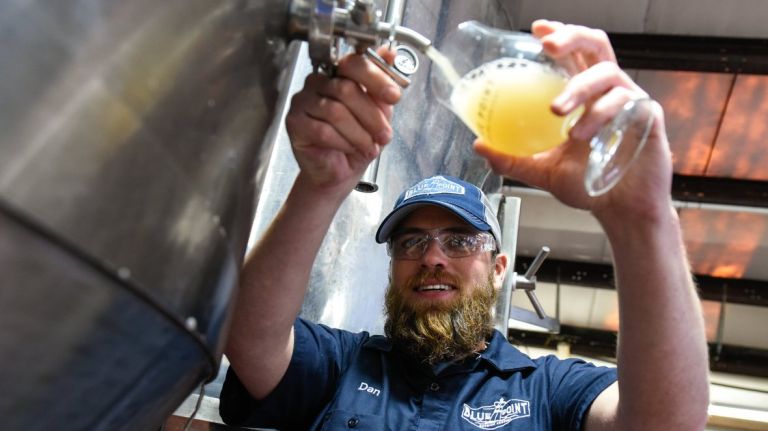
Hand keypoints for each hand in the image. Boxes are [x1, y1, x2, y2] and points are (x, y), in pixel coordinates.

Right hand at [285, 47, 400, 196]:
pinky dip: (342, 142)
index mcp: (337, 74)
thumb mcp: (378, 111)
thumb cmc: (356, 140)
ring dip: (359, 133)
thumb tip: (390, 53)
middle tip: (384, 135)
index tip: (394, 96)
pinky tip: (349, 148)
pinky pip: (321, 130)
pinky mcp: (294, 123)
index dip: (376, 78)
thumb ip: (382, 84)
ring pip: (335, 112)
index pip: (354, 63)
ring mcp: (302, 101)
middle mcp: (317, 82)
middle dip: (371, 116)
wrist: (340, 171)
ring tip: (368, 147)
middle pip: (346, 89)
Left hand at [474, 20, 672, 221]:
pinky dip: (600, 114)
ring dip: (578, 88)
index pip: (574, 54)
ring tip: (557, 112)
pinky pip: (625, 102)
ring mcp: (629, 102)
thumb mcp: (543, 170)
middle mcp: (607, 92)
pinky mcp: (648, 117)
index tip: (538, 29)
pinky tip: (583, 136)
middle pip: (595, 46)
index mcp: (585, 97)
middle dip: (571, 37)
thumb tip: (479, 145)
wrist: (620, 211)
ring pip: (606, 73)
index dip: (560, 35)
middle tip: (548, 46)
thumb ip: (512, 158)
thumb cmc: (589, 186)